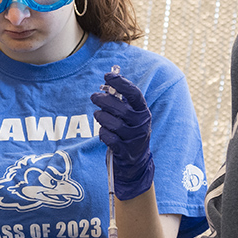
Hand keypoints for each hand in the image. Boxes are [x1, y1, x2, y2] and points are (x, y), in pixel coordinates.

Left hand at [92, 72, 153, 200]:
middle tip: (94, 97)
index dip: (120, 83)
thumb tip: (109, 78)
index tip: (107, 76)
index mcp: (143, 111)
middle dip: (103, 101)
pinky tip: (104, 132)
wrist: (135, 161)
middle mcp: (141, 124)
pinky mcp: (125, 151)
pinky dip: (102, 133)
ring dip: (101, 117)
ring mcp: (134, 138)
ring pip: (112, 123)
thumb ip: (120, 99)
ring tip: (98, 115)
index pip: (134, 93)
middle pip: (120, 108)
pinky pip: (108, 138)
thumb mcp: (130, 114)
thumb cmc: (128, 130)